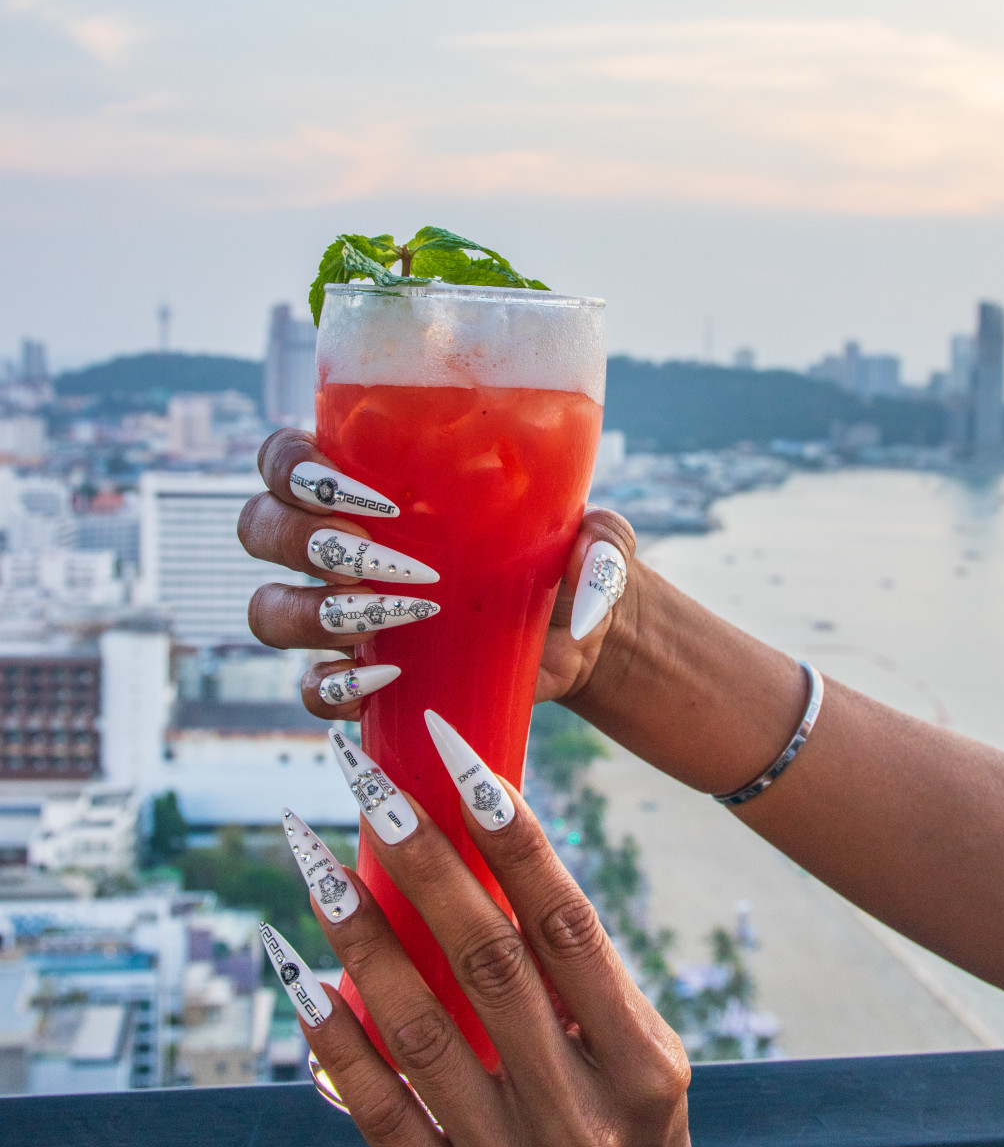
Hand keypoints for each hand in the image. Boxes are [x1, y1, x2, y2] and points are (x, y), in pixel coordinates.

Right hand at [238, 429, 636, 717]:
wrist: (578, 637)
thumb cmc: (571, 560)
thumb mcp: (598, 537)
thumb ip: (602, 539)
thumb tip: (584, 567)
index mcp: (372, 482)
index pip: (286, 458)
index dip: (296, 468)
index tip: (373, 496)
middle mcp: (337, 541)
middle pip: (258, 528)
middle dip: (306, 541)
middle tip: (383, 556)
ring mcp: (338, 612)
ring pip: (266, 609)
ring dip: (314, 613)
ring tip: (397, 616)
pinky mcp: (357, 676)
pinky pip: (307, 688)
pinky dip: (332, 687)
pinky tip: (388, 679)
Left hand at [287, 741, 748, 1146]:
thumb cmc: (628, 1105)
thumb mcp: (638, 1036)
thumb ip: (574, 962)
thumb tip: (478, 842)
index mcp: (640, 1060)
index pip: (567, 924)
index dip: (512, 835)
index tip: (458, 758)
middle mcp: (580, 1116)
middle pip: (488, 965)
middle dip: (423, 862)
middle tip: (370, 783)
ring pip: (420, 1032)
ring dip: (360, 937)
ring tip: (313, 862)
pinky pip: (379, 1114)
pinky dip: (334, 1039)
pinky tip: (297, 971)